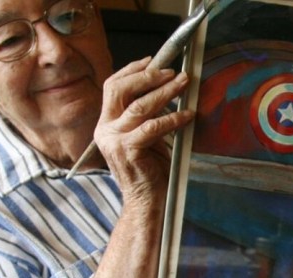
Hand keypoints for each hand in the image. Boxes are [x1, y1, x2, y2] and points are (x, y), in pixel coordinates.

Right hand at [93, 58, 194, 202]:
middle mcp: (105, 130)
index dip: (132, 70)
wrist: (146, 202)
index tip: (153, 60)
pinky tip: (188, 115)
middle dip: (148, 77)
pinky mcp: (127, 151)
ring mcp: (113, 141)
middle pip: (119, 89)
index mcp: (106, 124)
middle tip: (173, 72)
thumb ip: (147, 116)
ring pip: (139, 106)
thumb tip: (167, 88)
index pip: (112, 87)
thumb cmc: (150, 171)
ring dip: (165, 92)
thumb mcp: (146, 137)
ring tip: (184, 85)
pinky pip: (152, 127)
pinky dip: (173, 119)